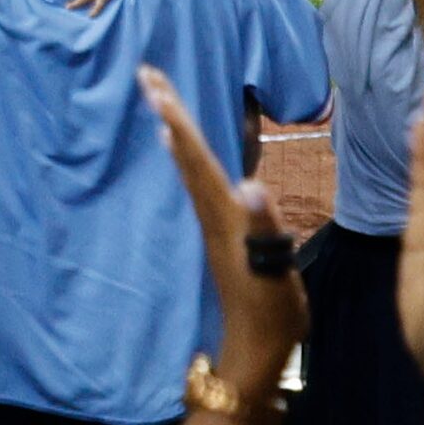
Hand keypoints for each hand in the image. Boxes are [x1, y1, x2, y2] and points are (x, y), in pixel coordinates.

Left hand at [137, 66, 304, 398]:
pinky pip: (199, 182)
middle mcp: (213, 214)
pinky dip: (189, 157)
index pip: (198, 157)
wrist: (257, 350)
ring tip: (161, 100)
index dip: (179, 120)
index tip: (155, 84)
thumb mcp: (276, 273)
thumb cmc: (271, 313)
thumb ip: (266, 230)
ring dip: (176, 129)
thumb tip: (251, 188)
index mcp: (225, 215)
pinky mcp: (222, 233)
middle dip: (169, 112)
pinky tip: (183, 151)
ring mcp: (215, 224)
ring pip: (190, 166)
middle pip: (186, 154)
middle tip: (147, 73)